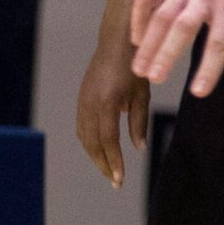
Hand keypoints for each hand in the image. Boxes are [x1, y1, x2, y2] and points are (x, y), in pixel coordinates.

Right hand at [74, 28, 150, 189]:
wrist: (116, 42)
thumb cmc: (134, 68)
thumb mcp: (142, 95)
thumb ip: (139, 123)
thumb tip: (139, 149)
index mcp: (106, 103)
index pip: (108, 141)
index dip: (114, 162)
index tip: (120, 179)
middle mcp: (90, 104)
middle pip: (93, 144)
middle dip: (103, 165)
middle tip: (115, 182)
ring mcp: (82, 101)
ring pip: (84, 137)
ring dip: (95, 156)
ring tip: (108, 170)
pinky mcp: (81, 99)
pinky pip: (81, 127)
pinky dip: (89, 143)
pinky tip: (99, 151)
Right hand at [131, 0, 223, 96]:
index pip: (220, 43)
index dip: (209, 69)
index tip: (198, 92)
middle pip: (183, 28)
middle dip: (167, 55)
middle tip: (154, 78)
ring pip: (161, 14)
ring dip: (148, 42)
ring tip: (139, 68)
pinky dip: (139, 17)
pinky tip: (137, 39)